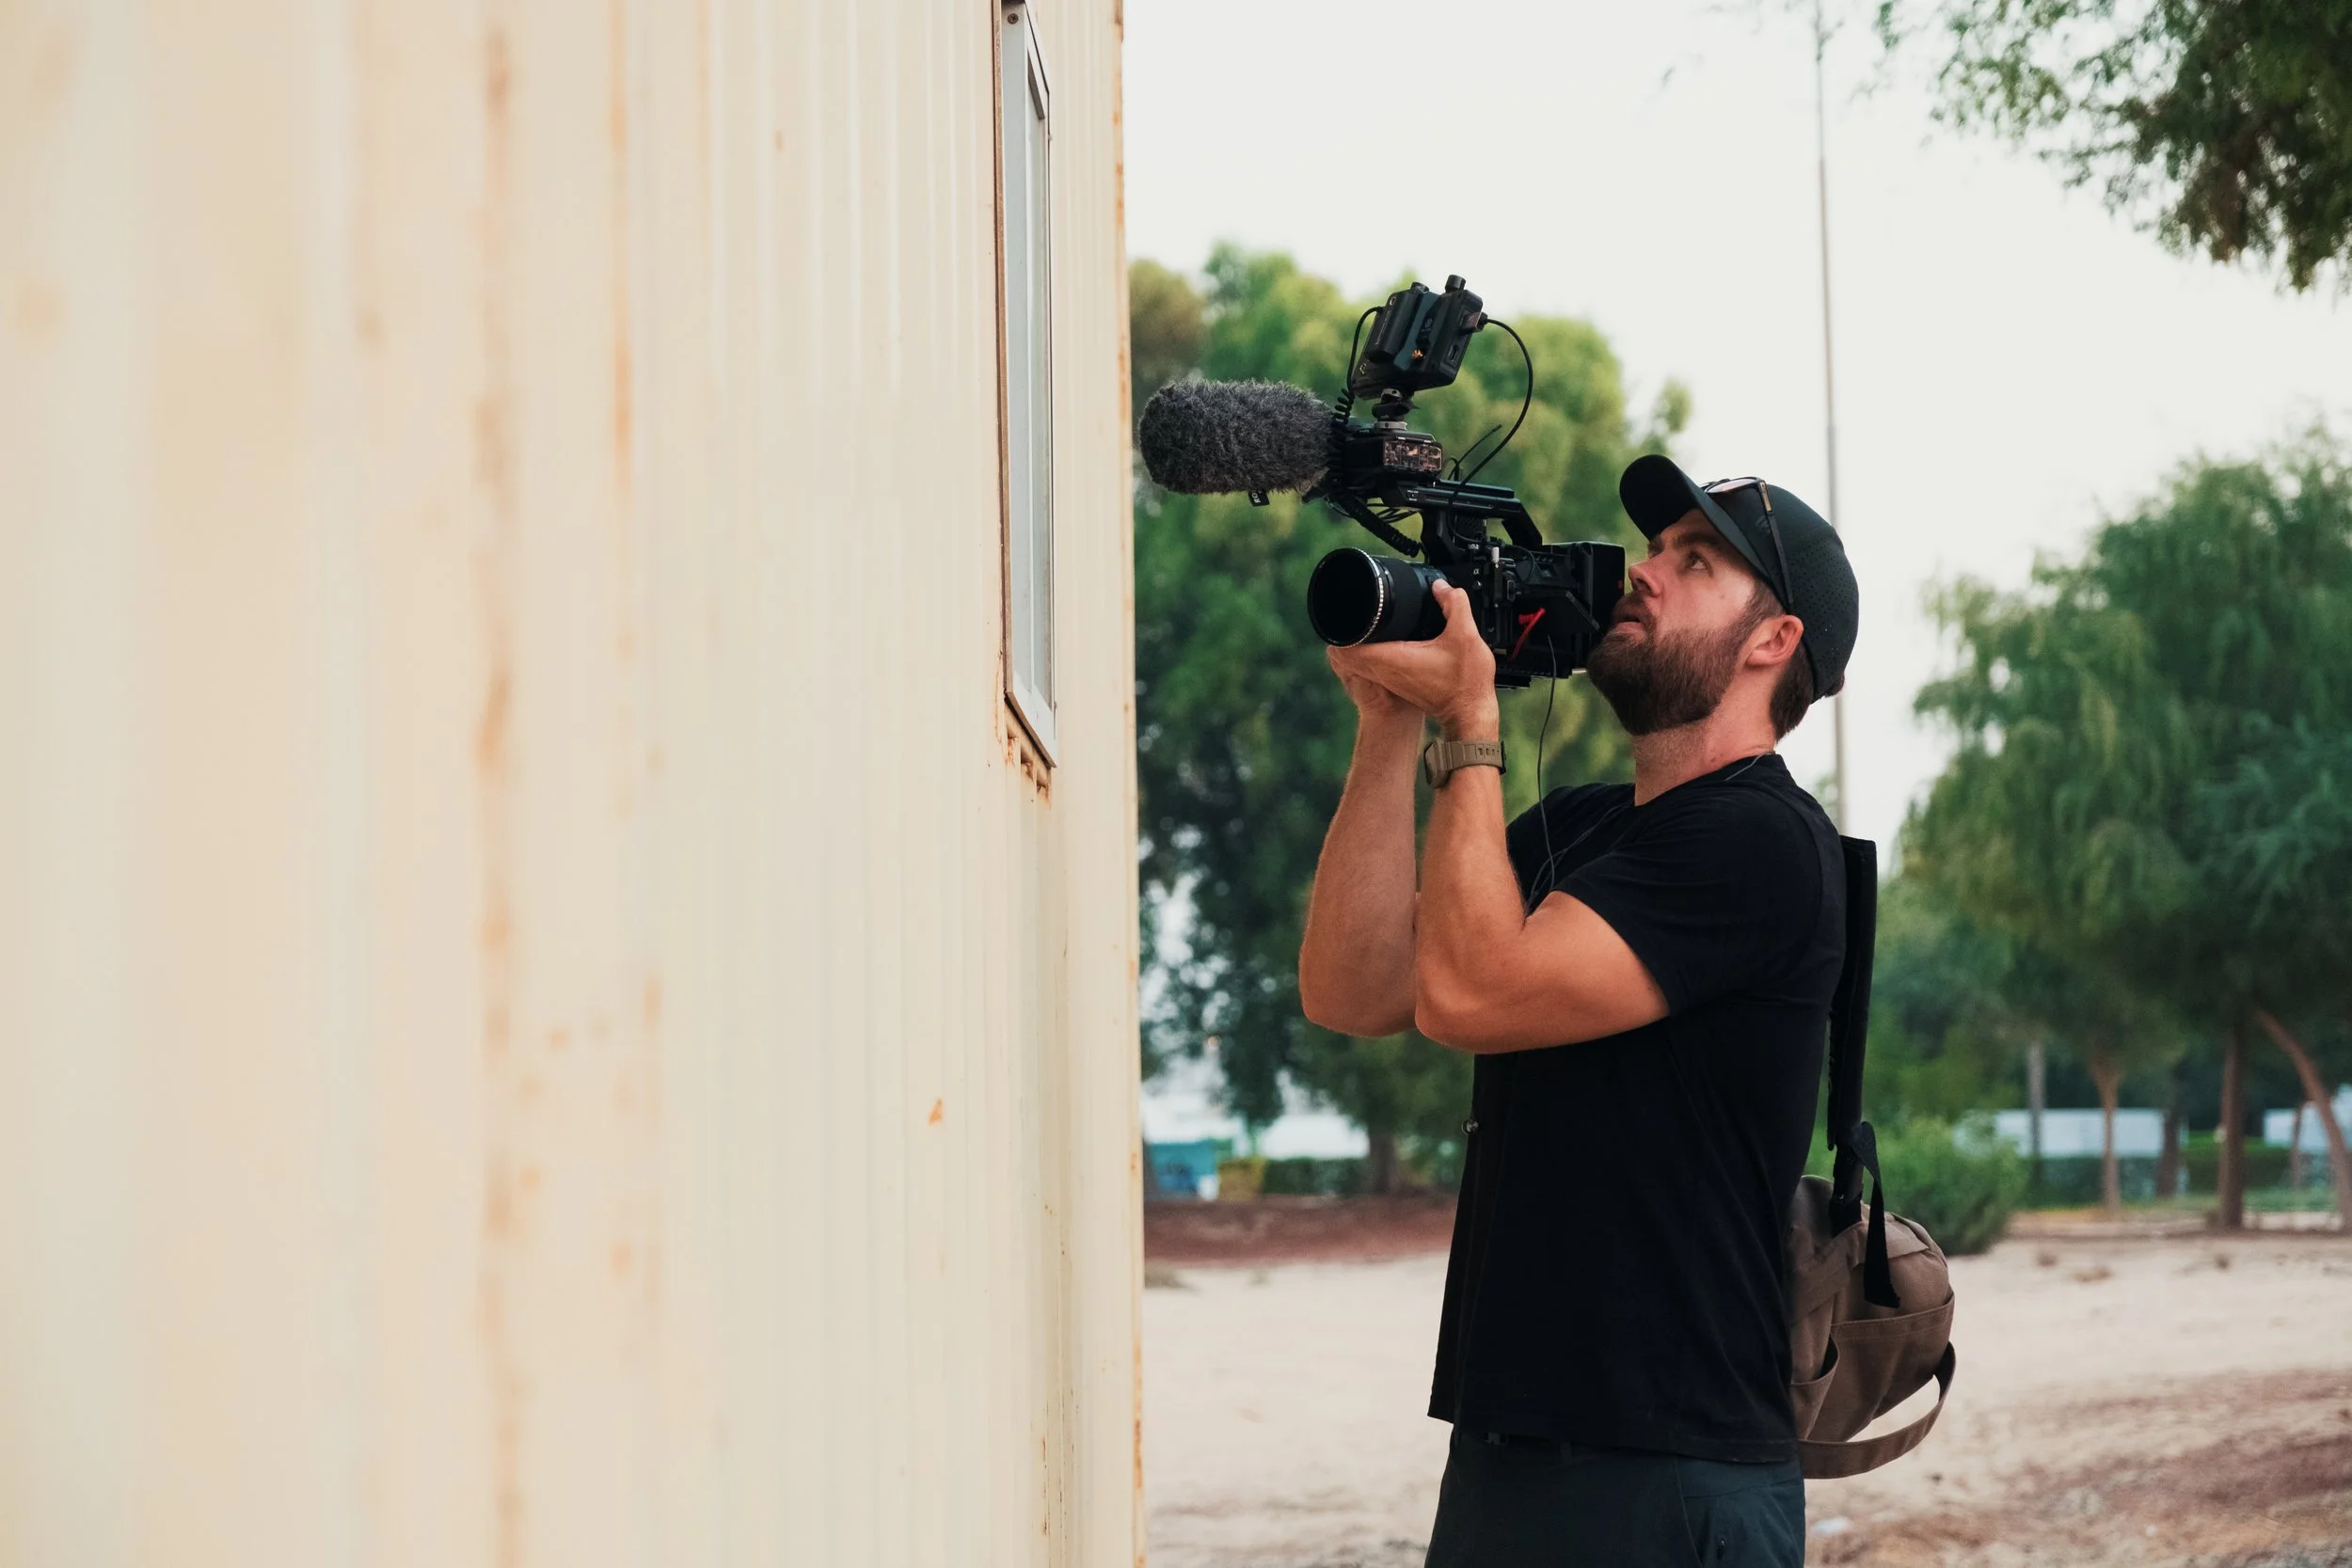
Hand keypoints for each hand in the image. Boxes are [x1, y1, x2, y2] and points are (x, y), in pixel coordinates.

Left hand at [1326, 583, 1499, 738]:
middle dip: (1347, 632)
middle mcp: (1385, 672)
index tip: (1346, 610)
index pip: (1348, 647)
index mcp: (1392, 659)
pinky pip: (1374, 666)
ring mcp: (1390, 680)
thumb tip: (1441, 586)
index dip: (1341, 628)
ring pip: (1359, 661)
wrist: (1470, 714)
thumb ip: (1454, 605)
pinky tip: (1387, 640)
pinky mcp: (1398, 684)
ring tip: (1367, 623)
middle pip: (1347, 653)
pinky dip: (1372, 653)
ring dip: (1358, 644)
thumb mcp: (1466, 635)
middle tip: (1354, 611)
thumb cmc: (1466, 683)